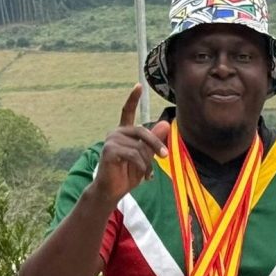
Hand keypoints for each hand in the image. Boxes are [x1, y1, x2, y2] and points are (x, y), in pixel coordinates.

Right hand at [94, 84, 168, 206]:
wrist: (112, 190)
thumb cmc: (128, 174)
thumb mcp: (145, 157)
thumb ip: (153, 141)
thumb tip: (165, 123)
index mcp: (124, 133)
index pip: (127, 112)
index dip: (133, 99)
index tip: (139, 86)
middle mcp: (116, 133)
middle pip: (142, 131)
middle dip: (156, 144)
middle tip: (165, 156)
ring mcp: (111, 140)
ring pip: (139, 147)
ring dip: (147, 163)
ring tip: (147, 174)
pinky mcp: (109, 150)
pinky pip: (134, 155)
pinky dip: (142, 167)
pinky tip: (143, 176)